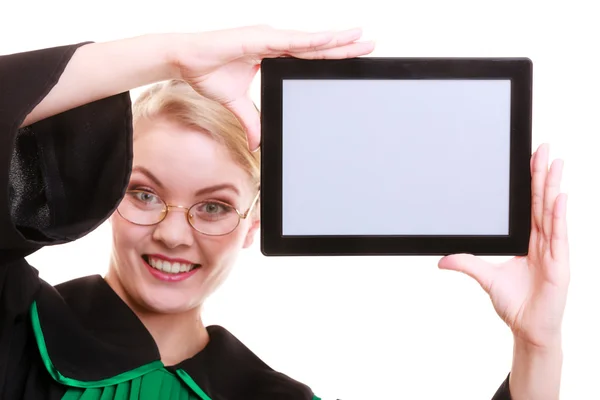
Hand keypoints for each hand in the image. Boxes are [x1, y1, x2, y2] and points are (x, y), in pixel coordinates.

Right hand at [170, 25, 374, 150]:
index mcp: (272, 54)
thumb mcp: (236, 103)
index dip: (330, 56)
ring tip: (360, 38)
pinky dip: (312, 41)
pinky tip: (332, 40)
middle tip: (369, 45)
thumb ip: (251, 120)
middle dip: (343, 46)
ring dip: (335, 41)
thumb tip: (257, 144)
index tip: (352, 58)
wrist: (184, 60)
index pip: (308, 56)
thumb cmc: (207, 73)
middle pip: (315, 47)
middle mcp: (275, 42)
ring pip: (309, 41)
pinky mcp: (260, 38)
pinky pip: (291, 42)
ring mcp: (269, 38)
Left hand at [438, 143, 568, 348]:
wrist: (528, 328)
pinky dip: (560, 216)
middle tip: (542, 148)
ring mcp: (553, 251)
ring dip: (553, 187)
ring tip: (555, 162)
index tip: (529, 160)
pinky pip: (559, 236)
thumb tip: (441, 258)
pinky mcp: (559, 264)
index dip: (530, 183)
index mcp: (529, 241)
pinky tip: (560, 197)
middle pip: (541, 202)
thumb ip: (467, 263)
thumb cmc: (515, 304)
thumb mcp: (486, 277)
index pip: (529, 205)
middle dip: (542, 174)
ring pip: (551, 213)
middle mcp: (542, 242)